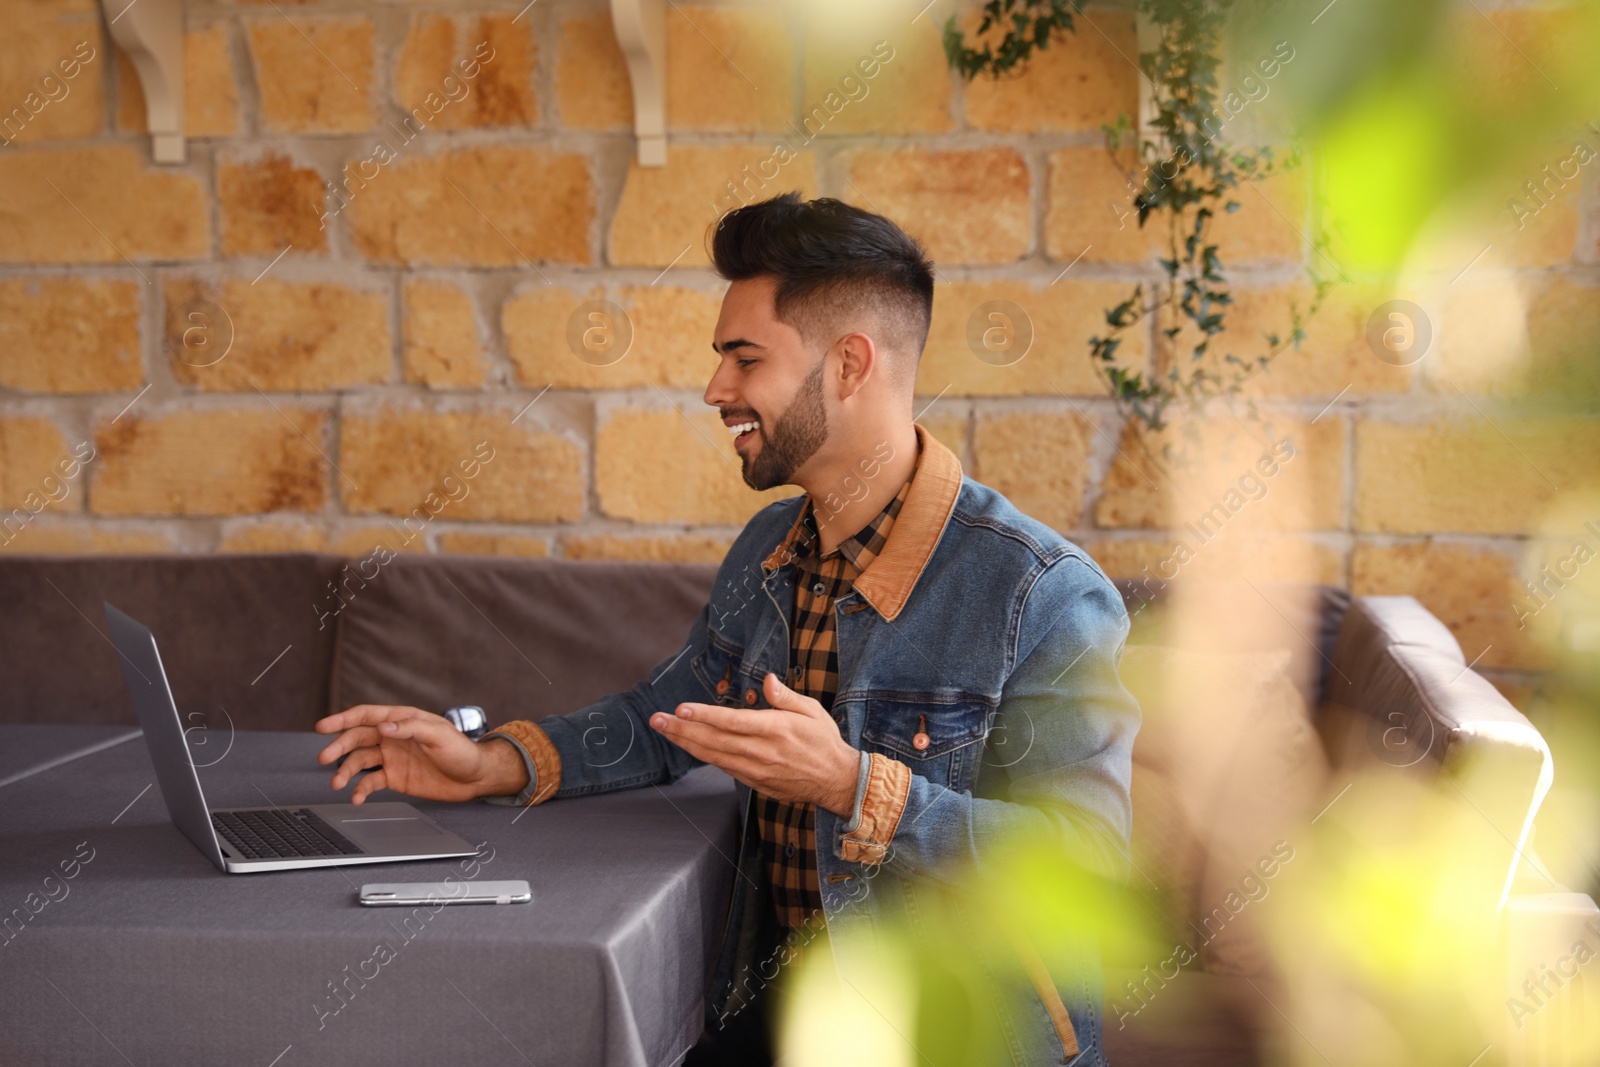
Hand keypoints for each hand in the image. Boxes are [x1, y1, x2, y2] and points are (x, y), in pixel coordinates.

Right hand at [313, 704, 526, 804]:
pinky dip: (361, 789)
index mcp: (402, 720)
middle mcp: (393, 737)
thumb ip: (411, 728)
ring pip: (360, 761)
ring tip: (336, 783)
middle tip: (323, 757)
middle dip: (338, 747)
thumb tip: (384, 727)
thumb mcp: (439, 735)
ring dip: (346, 771)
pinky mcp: (395, 777)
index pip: (367, 715)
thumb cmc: (462, 750)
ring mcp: (392, 758)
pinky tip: (356, 798)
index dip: (343, 719)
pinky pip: (371, 782)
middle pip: (357, 738)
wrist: (474, 778)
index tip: (322, 726)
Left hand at [650, 672, 859, 815]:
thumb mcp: (812, 711)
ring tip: (664, 730)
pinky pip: (723, 767)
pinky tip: (689, 745)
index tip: (680, 708)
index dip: (703, 715)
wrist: (836, 781)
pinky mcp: (754, 782)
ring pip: (713, 756)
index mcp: (775, 730)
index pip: (731, 721)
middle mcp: (761, 751)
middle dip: (681, 729)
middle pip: (713, 740)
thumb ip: (785, 696)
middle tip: (656, 719)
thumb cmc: (824, 742)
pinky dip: (704, 756)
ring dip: (685, 743)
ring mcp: (755, 770)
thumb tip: (767, 680)